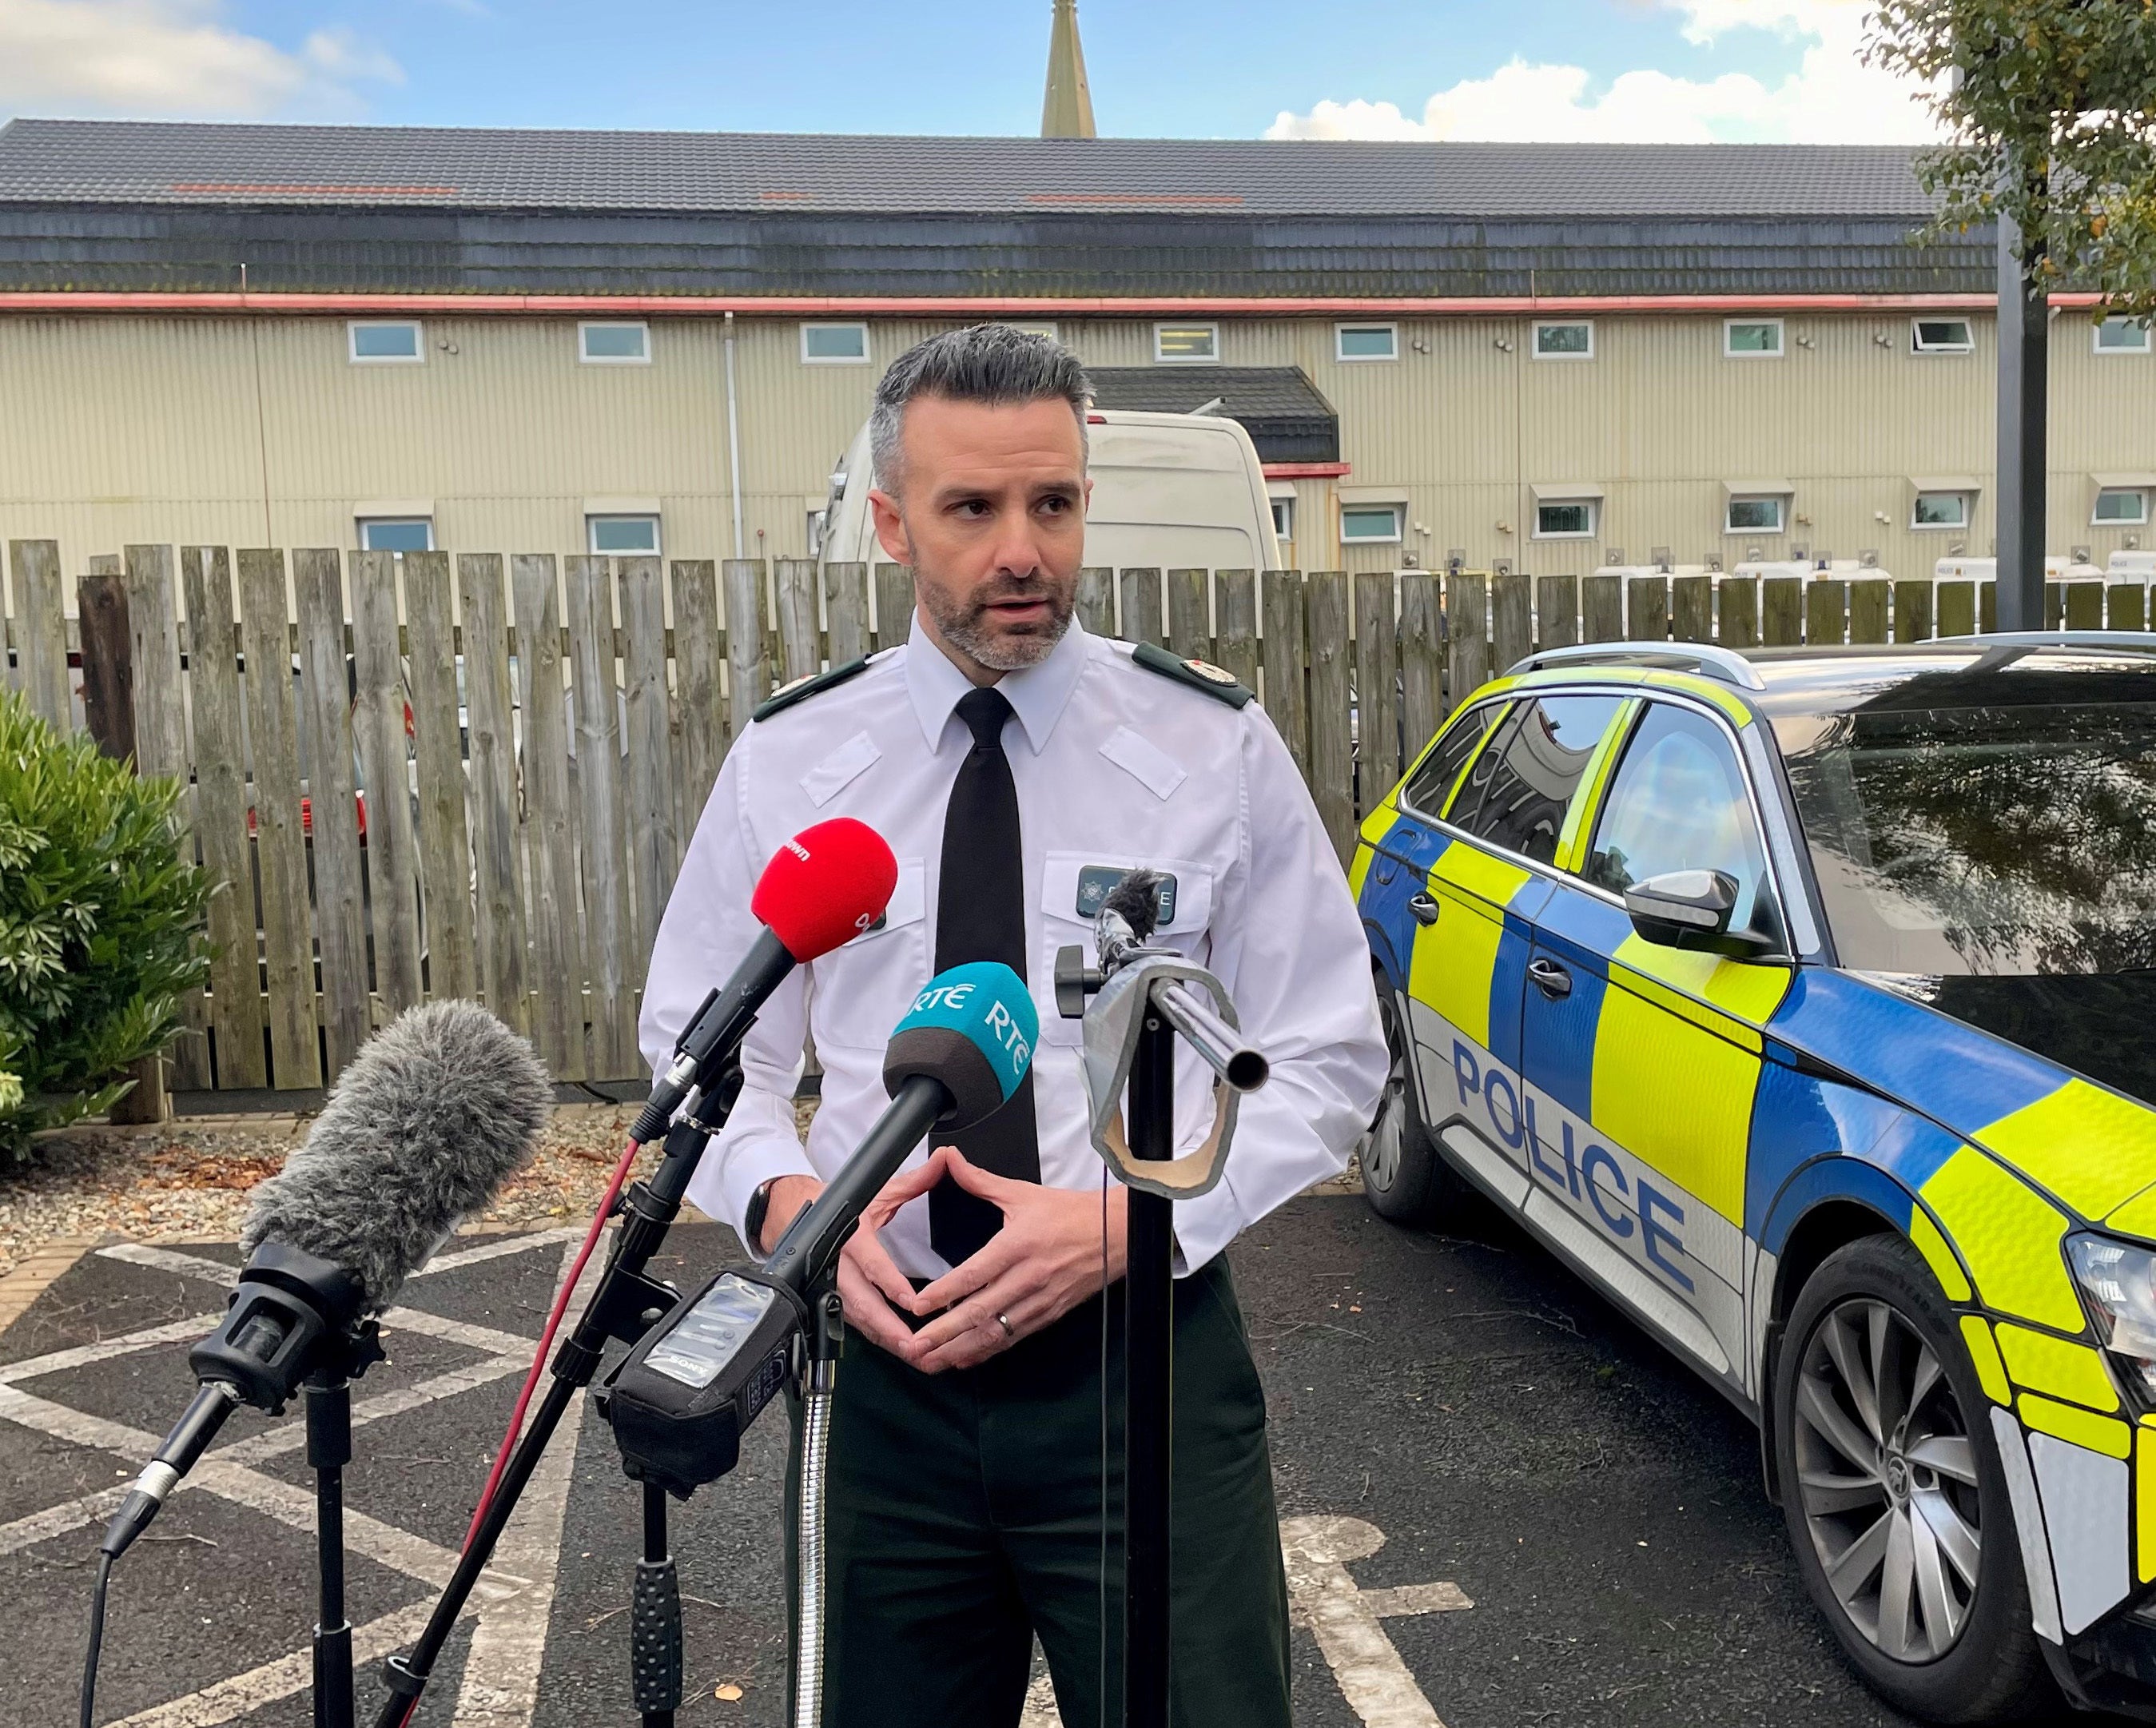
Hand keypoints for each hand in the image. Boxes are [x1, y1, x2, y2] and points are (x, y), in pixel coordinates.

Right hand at [753, 1168, 937, 1358]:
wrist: (794, 1215)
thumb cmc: (839, 1204)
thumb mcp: (876, 1192)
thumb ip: (914, 1181)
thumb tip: (944, 1161)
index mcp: (851, 1236)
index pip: (872, 1265)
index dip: (892, 1286)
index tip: (915, 1303)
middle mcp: (839, 1266)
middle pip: (862, 1304)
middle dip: (889, 1328)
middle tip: (915, 1345)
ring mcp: (832, 1287)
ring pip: (858, 1320)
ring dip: (885, 1339)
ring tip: (913, 1355)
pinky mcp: (832, 1300)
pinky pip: (855, 1324)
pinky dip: (878, 1338)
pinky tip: (899, 1350)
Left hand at [904, 1147, 1127, 1374]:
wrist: (1117, 1233)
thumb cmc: (1071, 1213)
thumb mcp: (1022, 1193)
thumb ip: (980, 1181)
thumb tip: (949, 1159)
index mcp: (1018, 1245)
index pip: (974, 1274)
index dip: (944, 1293)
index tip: (917, 1307)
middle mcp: (1028, 1277)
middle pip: (980, 1311)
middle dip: (944, 1333)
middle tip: (915, 1347)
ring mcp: (1040, 1300)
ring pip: (995, 1332)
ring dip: (961, 1349)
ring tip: (931, 1361)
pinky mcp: (1050, 1314)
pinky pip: (1013, 1338)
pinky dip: (987, 1351)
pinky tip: (964, 1358)